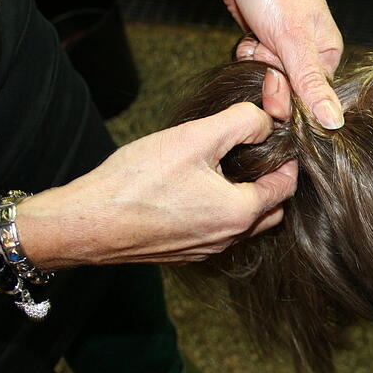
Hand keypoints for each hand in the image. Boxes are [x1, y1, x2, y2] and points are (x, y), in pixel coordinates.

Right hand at [18, 103, 297, 268]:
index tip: (278, 138)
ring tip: (231, 166)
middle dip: (274, 182)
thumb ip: (240, 123)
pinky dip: (222, 210)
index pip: (287, 186)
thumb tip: (266, 120)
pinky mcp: (182, 252)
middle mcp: (227, 239)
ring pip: (244, 224)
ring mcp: (204, 250)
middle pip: (272, 211)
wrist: (84, 223)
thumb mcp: (194, 138)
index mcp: (239, 213)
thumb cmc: (136, 182)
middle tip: (259, 152)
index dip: (288, 158)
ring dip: (248, 198)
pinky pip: (217, 231)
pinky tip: (200, 188)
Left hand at [195, 0, 344, 127]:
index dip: (289, 96)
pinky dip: (245, 55)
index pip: (311, 98)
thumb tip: (336, 122)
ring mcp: (282, 47)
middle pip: (286, 92)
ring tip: (255, 38)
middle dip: (267, 77)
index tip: (274, 78)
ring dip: (254, 65)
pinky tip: (247, 36)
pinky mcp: (261, 40)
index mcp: (328, 53)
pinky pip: (252, 65)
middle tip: (261, 51)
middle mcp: (308, 53)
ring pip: (265, 80)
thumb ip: (312, 84)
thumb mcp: (294, 39)